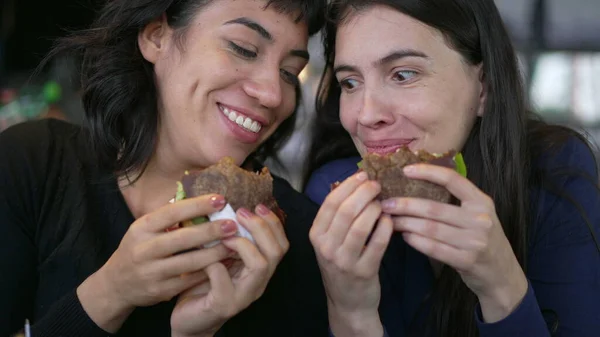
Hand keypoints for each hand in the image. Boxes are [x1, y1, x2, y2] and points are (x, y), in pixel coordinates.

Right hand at [77, 194, 236, 332]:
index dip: (197, 205)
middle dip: (210, 230)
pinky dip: (209, 272)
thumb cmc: (138, 249)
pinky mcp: (160, 291)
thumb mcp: (144, 228)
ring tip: (234, 244)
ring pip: (189, 262)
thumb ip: (168, 216)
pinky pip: (189, 280)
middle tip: (232, 224)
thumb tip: (199, 195)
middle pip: (182, 238)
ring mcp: (152, 272)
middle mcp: (143, 250)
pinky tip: (225, 263)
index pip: (172, 213)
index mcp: (141, 228)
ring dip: (215, 253)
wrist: (116, 285)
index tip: (220, 199)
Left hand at [170, 204, 288, 336]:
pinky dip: (215, 265)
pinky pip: (224, 282)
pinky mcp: (224, 305)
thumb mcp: (219, 258)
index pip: (281, 244)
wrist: (189, 321)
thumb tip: (224, 206)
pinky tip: (204, 260)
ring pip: (260, 265)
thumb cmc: (203, 284)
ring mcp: (243, 296)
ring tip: (225, 236)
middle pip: (276, 252)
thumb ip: (227, 239)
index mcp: (259, 270)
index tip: (258, 205)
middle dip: (261, 227)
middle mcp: (258, 283)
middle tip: (241, 213)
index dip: (273, 223)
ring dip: (243, 244)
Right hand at [310, 172, 391, 336]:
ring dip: (375, 208)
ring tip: (383, 203)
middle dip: (364, 192)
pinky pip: (378, 243)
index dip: (348, 185)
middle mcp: (326, 247)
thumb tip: (353, 181)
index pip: (330, 203)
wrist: (348, 302)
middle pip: (346, 211)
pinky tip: (389, 220)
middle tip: (377, 185)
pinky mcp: (364, 271)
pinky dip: (385, 227)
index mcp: (316, 235)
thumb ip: (337, 214)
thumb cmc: (341, 263)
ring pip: (361, 225)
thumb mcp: (330, 240)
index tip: (363, 174)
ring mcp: (345, 261)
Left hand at [382, 164, 527, 321]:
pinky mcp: (467, 260)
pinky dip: (416, 241)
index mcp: (481, 201)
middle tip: (386, 203)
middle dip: (406, 204)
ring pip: (430, 228)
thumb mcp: (477, 215)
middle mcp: (480, 219)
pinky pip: (434, 248)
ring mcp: (475, 241)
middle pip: (434, 207)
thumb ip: (456, 201)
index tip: (406, 170)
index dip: (428, 172)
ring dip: (406, 223)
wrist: (502, 273)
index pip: (453, 179)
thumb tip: (416, 186)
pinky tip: (405, 236)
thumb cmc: (482, 239)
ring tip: (390, 220)